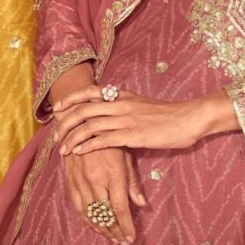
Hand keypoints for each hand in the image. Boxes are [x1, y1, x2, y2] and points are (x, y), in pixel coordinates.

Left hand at [54, 87, 210, 156]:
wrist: (188, 119)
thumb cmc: (167, 115)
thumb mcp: (142, 104)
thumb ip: (125, 105)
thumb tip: (112, 108)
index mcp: (122, 95)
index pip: (89, 91)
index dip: (71, 99)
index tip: (58, 108)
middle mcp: (120, 104)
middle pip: (83, 110)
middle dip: (65, 123)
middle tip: (56, 137)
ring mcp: (125, 119)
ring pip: (90, 126)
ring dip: (72, 138)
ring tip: (63, 150)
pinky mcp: (132, 135)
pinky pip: (103, 140)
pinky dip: (87, 146)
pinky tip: (79, 153)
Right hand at [62, 145, 144, 244]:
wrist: (80, 124)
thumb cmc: (109, 138)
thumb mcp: (126, 156)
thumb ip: (132, 182)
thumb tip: (141, 204)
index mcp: (113, 174)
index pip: (120, 208)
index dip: (126, 226)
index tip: (131, 239)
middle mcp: (95, 181)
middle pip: (105, 215)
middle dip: (115, 232)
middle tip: (124, 242)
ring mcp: (80, 182)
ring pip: (90, 214)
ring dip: (102, 229)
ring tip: (112, 237)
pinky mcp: (70, 182)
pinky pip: (78, 207)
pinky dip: (87, 220)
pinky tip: (95, 226)